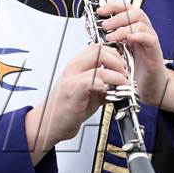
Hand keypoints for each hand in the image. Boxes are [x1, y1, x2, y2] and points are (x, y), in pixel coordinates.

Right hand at [25, 43, 127, 162]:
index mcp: (76, 65)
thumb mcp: (88, 93)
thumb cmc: (66, 109)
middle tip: (124, 75)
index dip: (114, 55)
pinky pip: (93, 80)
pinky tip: (110, 93)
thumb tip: (120, 83)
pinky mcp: (73, 90)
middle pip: (100, 50)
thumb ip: (102, 85)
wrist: (49, 125)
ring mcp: (72, 77)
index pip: (98, 48)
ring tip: (123, 85)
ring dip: (117, 74)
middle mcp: (73, 67)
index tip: (122, 67)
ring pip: (99, 63)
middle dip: (118, 61)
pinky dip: (106, 84)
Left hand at [97, 0, 168, 106]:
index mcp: (134, 28)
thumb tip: (94, 31)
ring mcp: (150, 40)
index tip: (101, 11)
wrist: (149, 86)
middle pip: (135, 12)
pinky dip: (139, 36)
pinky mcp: (155, 52)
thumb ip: (111, 39)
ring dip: (124, 28)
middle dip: (117, 17)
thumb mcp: (119, 50)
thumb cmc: (135, 69)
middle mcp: (144, 31)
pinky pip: (150, 39)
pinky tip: (129, 40)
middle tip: (105, 26)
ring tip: (111, 37)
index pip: (126, 9)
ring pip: (141, 24)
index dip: (113, 6)